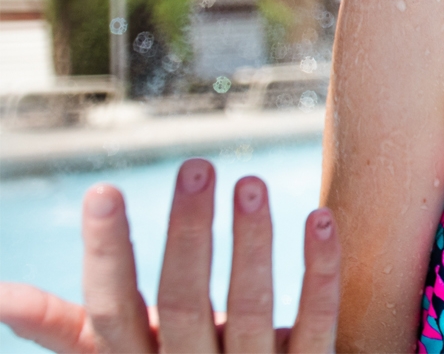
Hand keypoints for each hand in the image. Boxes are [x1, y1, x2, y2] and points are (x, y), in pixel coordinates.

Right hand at [0, 158, 339, 351]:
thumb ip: (71, 329)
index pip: (111, 314)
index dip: (105, 256)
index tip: (102, 191)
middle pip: (184, 303)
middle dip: (188, 233)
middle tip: (196, 165)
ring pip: (251, 308)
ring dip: (252, 242)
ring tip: (250, 181)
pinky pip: (316, 322)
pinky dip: (319, 271)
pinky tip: (319, 219)